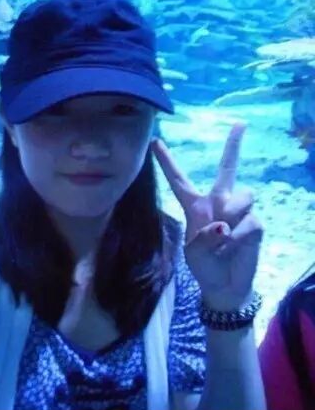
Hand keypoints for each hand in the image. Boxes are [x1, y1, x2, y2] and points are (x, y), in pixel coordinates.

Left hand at [156, 122, 261, 316]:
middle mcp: (218, 202)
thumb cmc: (204, 266)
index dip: (167, 161)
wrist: (224, 286)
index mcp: (195, 206)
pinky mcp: (254, 224)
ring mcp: (238, 212)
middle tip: (240, 124)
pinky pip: (247, 222)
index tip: (156, 141)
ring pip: (240, 197)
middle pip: (227, 168)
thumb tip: (223, 225)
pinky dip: (237, 239)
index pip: (178, 180)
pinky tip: (233, 249)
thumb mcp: (193, 253)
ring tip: (223, 240)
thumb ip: (203, 237)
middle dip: (234, 145)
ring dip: (230, 220)